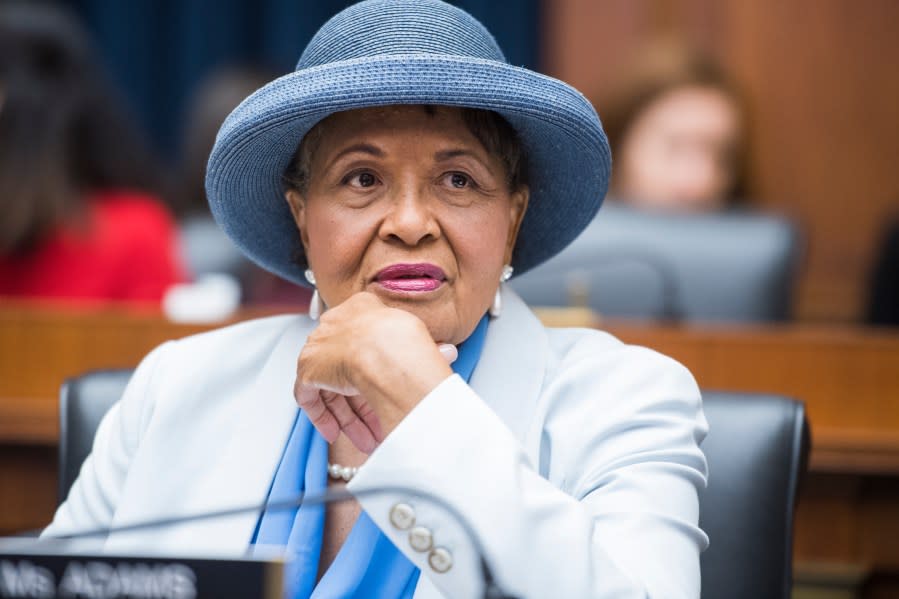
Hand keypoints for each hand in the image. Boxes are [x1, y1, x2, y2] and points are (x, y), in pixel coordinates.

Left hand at [294, 292, 455, 452]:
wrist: (383, 345)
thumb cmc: (404, 338)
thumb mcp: (423, 340)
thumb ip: (431, 349)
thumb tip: (448, 353)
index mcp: (362, 309)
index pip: (366, 346)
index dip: (377, 374)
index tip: (387, 392)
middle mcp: (336, 324)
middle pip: (348, 370)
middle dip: (364, 404)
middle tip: (377, 427)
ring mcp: (319, 346)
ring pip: (332, 387)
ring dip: (349, 417)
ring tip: (365, 440)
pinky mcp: (308, 367)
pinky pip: (310, 395)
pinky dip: (322, 415)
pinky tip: (335, 433)